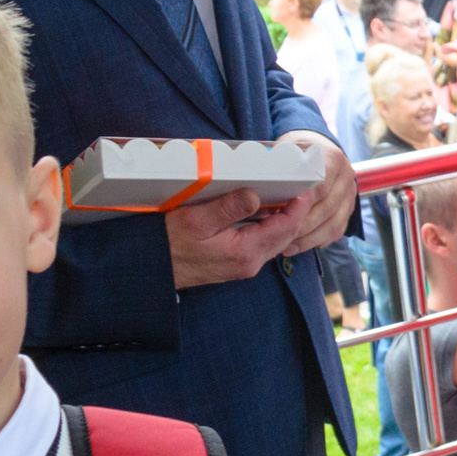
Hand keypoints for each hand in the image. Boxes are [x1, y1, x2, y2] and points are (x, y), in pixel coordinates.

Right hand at [166, 187, 306, 288]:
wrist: (151, 268)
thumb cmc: (168, 243)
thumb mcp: (195, 220)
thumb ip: (227, 208)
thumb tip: (255, 196)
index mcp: (245, 253)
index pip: (285, 228)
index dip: (299, 207)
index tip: (305, 188)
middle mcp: (249, 263)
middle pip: (286, 235)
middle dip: (296, 212)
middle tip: (299, 187)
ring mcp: (244, 265)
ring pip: (275, 240)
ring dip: (282, 219)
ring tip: (284, 195)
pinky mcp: (236, 263)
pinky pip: (262, 243)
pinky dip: (268, 226)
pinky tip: (263, 211)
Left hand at [277, 131, 355, 255]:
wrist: (317, 151)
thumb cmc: (296, 152)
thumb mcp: (286, 149)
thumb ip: (278, 162)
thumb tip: (258, 177)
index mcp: (332, 158)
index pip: (321, 184)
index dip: (304, 201)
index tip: (283, 213)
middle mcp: (346, 177)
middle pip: (327, 208)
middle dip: (303, 225)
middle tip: (280, 236)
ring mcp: (350, 195)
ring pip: (333, 224)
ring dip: (309, 239)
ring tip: (287, 247)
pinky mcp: (348, 210)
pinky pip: (336, 231)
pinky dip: (317, 241)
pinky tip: (299, 246)